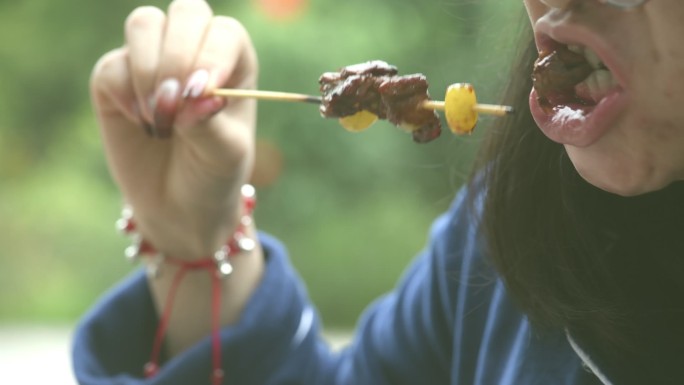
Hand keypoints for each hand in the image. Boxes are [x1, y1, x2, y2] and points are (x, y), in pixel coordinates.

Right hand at [91, 0, 258, 258]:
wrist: (179, 206)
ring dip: (149, 71)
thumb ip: (209, 122)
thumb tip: (190, 93)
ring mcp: (153, 59)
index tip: (204, 91)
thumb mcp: (224, 155)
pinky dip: (125, 95)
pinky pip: (112, 66)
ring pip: (144, 25)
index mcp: (234, 62)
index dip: (212, 54)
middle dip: (178, 55)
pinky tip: (144, 125)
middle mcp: (196, 50)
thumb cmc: (214, 174)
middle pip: (185, 12)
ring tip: (161, 120)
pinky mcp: (116, 78)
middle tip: (175, 103)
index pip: (225, 32)